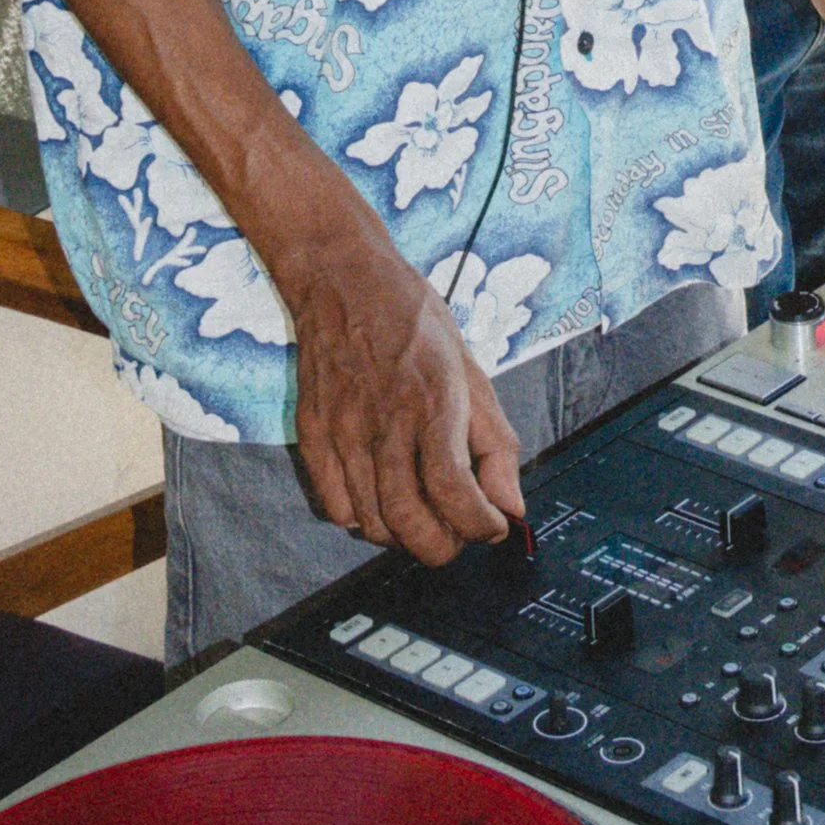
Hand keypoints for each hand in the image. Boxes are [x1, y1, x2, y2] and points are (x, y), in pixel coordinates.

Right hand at [279, 216, 526, 565]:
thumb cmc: (411, 317)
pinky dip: (361, 520)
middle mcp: (385, 421)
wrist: (342, 278)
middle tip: (458, 538)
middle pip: (409, 520)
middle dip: (441, 547)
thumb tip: (512, 505)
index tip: (494, 528)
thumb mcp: (471, 368)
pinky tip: (381, 501)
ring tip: (423, 520)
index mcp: (432, 401)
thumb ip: (495, 441)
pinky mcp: (313, 434)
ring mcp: (343, 430)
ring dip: (404, 537)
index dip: (479, 526)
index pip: (454, 492)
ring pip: (371, 522)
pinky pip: (334, 506)